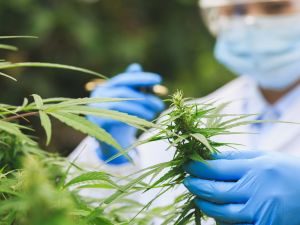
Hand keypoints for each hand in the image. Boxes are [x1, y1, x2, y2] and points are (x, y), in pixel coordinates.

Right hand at [87, 63, 163, 164]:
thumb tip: (136, 66)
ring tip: (153, 113)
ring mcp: (97, 108)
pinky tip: (145, 120)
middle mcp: (99, 95)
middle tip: (159, 104)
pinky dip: (134, 117)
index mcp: (106, 87)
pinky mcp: (99, 122)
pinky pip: (118, 117)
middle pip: (124, 91)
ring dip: (141, 108)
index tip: (158, 79)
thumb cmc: (121, 116)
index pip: (124, 79)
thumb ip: (133, 86)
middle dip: (145, 96)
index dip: (141, 78)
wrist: (109, 141)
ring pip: (122, 103)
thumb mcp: (129, 101)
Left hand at [184, 151, 299, 224]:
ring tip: (198, 196)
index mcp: (258, 170)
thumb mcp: (265, 157)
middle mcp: (259, 193)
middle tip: (187, 181)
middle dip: (195, 186)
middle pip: (215, 191)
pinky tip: (216, 211)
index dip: (198, 167)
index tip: (187, 165)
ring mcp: (262, 214)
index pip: (217, 169)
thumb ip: (236, 157)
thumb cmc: (290, 172)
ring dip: (205, 204)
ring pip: (221, 213)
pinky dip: (221, 220)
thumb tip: (209, 157)